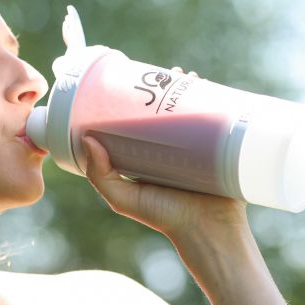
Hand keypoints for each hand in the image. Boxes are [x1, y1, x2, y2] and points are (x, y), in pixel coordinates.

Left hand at [81, 69, 249, 241]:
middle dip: (166, 90)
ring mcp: (196, 148)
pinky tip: (208, 87)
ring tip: (183, 76)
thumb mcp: (123, 198)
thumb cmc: (165, 218)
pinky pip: (214, 120)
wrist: (208, 231)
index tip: (132, 83)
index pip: (140, 123)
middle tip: (163, 74)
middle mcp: (172, 150)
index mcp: (149, 157)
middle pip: (167, 112)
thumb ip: (101, 175)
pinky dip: (213, 102)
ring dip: (188, 90)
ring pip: (190, 112)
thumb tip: (87, 138)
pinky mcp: (218, 149)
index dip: (136, 102)